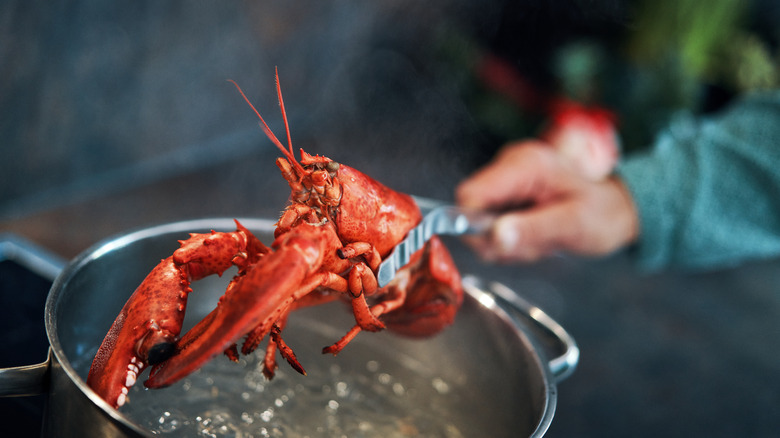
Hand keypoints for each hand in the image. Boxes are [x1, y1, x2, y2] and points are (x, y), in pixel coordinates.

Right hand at [455, 140, 638, 261]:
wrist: (614, 207)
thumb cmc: (601, 212)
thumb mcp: (573, 225)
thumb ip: (532, 230)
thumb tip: (493, 237)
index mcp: (524, 164)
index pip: (470, 194)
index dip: (476, 225)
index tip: (504, 243)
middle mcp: (509, 164)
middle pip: (470, 210)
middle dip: (496, 237)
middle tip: (532, 244)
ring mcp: (506, 178)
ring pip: (478, 221)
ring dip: (506, 241)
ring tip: (539, 238)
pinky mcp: (505, 192)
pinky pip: (489, 223)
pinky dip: (509, 237)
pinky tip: (533, 235)